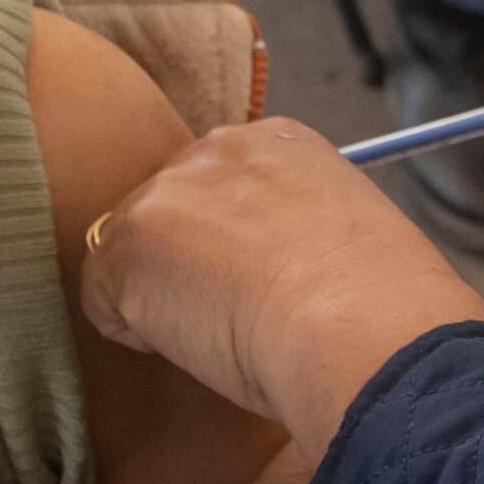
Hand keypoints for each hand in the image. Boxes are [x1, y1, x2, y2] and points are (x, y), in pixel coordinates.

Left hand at [83, 118, 483, 450]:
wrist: (364, 327)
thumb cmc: (379, 306)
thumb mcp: (349, 236)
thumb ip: (298, 228)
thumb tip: (281, 270)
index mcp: (281, 141)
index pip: (221, 186)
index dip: (230, 243)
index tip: (261, 283)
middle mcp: (219, 146)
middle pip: (170, 211)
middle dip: (188, 263)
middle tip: (241, 314)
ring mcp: (167, 190)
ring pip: (135, 254)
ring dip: (163, 297)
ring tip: (226, 331)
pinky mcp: (126, 243)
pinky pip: (104, 302)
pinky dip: (136, 334)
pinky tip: (197, 343)